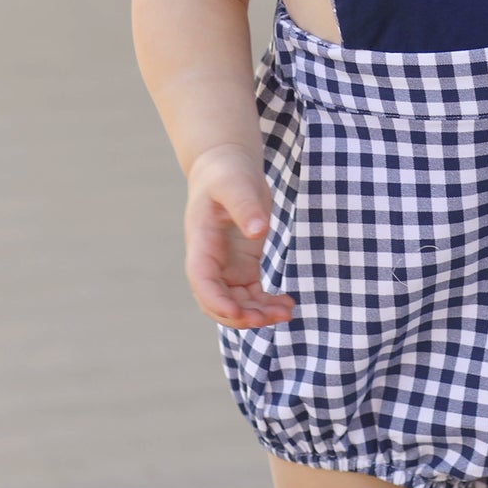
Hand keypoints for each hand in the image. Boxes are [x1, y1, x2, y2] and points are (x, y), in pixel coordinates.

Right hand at [184, 145, 295, 329]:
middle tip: (269, 318)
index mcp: (201, 243)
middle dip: (239, 316)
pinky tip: (286, 305)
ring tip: (285, 313)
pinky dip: (266, 304)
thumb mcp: (235, 184)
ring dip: (257, 314)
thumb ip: (245, 205)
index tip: (237, 312)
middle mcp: (210, 261)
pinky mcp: (243, 266)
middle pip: (217, 301)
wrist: (227, 168)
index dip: (216, 301)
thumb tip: (257, 230)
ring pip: (236, 303)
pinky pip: (252, 295)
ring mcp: (226, 266)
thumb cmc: (226, 173)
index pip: (202, 280)